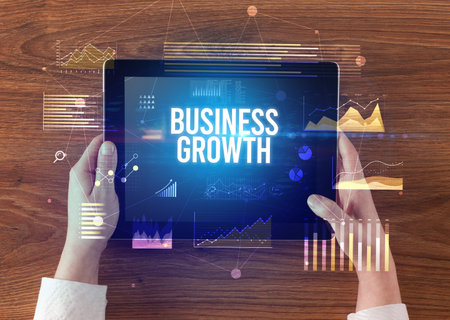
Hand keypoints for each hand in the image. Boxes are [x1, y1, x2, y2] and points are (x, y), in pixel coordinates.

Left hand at [55, 135, 117, 283]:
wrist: (87, 245)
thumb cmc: (94, 221)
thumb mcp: (104, 192)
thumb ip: (106, 167)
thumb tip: (108, 144)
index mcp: (81, 171)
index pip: (97, 144)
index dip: (112, 140)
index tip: (127, 139)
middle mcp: (81, 175)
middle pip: (101, 154)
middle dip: (116, 156)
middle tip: (130, 164)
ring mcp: (85, 183)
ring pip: (104, 167)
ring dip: (116, 169)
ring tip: (124, 180)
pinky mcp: (91, 191)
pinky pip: (103, 177)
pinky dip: (113, 179)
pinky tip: (120, 188)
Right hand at [307, 134, 401, 310]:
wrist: (372, 258)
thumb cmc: (365, 243)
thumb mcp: (346, 227)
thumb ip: (330, 212)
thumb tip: (312, 198)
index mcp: (357, 191)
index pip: (351, 160)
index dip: (343, 143)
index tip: (335, 129)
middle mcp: (354, 191)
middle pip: (343, 163)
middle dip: (333, 148)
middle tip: (319, 136)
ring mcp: (349, 198)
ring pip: (338, 174)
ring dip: (329, 162)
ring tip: (315, 151)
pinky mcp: (344, 206)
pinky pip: (333, 186)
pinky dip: (325, 178)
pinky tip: (315, 178)